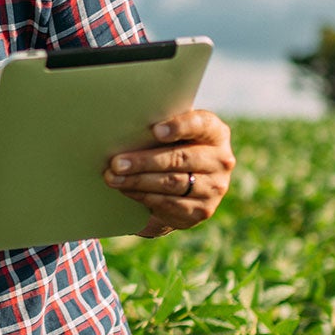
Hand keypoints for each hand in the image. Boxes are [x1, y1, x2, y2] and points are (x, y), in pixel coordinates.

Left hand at [102, 109, 234, 237]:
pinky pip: (169, 203)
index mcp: (215, 133)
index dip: (179, 127)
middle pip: (180, 158)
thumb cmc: (171, 148)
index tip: (155, 131)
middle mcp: (221, 160)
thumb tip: (123, 126)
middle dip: (144, 160)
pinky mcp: (202, 209)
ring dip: (138, 181)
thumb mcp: (172, 134)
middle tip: (116, 162)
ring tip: (113, 177)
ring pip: (172, 183)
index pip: (201, 125)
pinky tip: (126, 190)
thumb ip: (159, 127)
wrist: (185, 186)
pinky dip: (144, 196)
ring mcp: (215, 187)